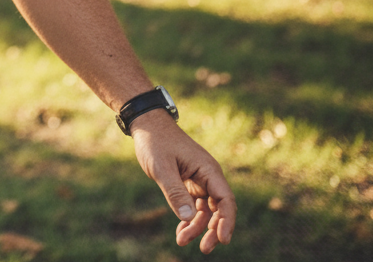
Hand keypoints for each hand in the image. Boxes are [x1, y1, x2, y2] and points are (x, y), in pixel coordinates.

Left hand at [131, 109, 235, 252]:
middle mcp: (207, 175)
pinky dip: (189, 218)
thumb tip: (188, 218)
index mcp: (207, 169)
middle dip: (213, 230)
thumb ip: (175, 192)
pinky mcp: (188, 182)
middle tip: (203, 249)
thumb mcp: (162, 167)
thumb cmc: (155, 141)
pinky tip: (181, 230)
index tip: (223, 239)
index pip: (225, 199)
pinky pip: (194, 205)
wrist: (146, 124)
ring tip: (181, 240)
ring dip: (197, 226)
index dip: (227, 221)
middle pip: (219, 208)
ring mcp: (198, 179)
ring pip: (205, 210)